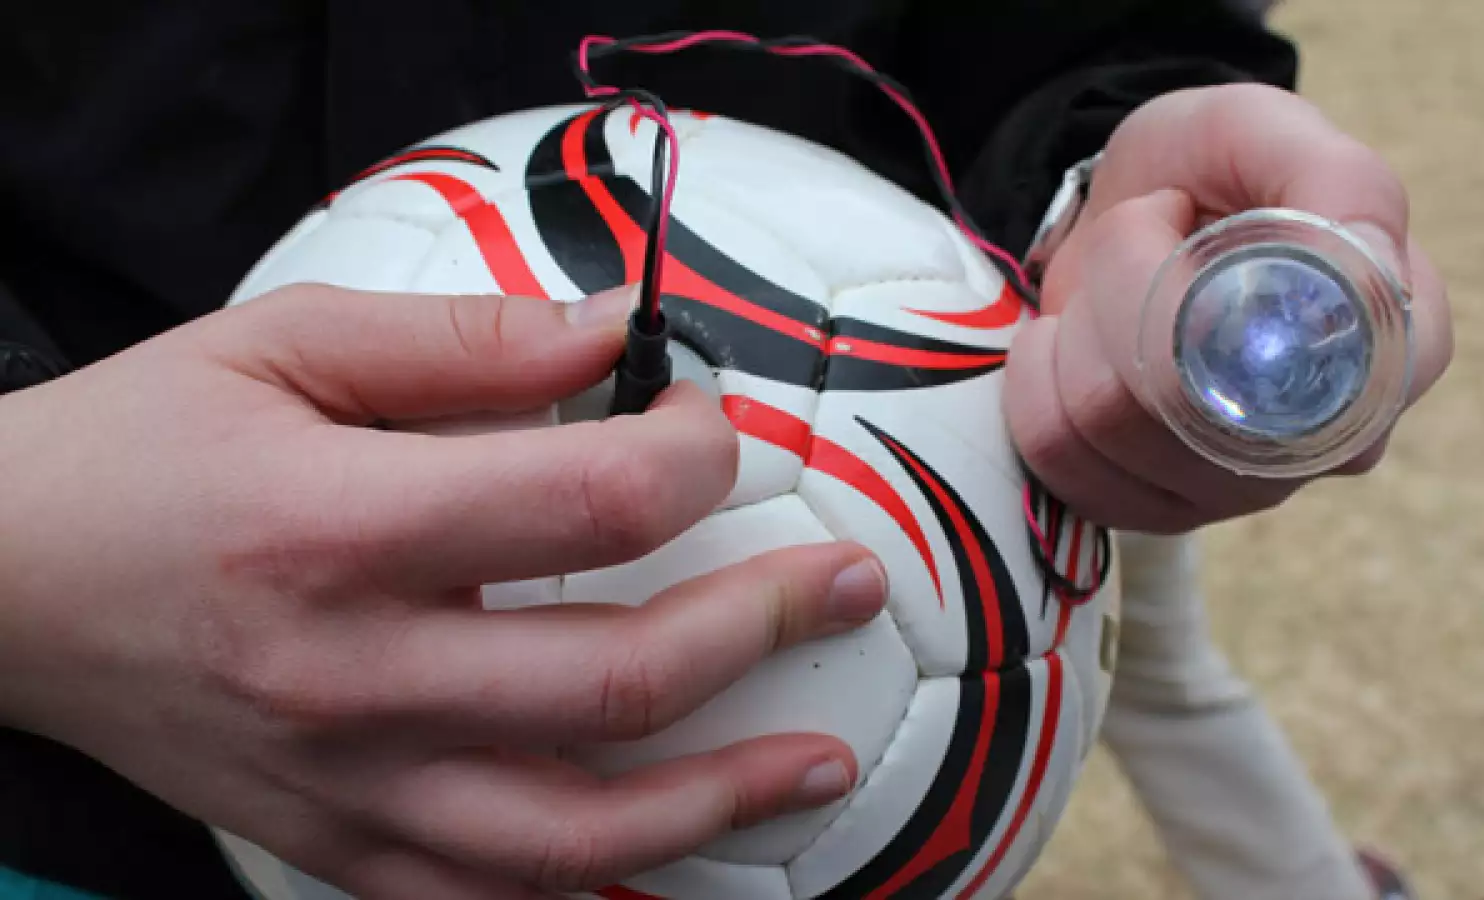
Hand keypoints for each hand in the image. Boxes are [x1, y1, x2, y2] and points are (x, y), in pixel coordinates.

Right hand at [0, 285, 886, 897]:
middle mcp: (353, 676)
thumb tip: (618, 336)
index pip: (584, 505)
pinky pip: (487, 898)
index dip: (690, 461)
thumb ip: (463, 343)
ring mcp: (346, 785)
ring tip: (822, 764)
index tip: (713, 431)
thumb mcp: (283, 348)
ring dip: (722, 800)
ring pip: (575, 830)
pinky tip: (677, 858)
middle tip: (848, 585)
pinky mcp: (331, 845)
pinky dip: (596, 888)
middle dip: (763, 625)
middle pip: (614, 679)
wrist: (2, 588)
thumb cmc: (145, 453)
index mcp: (340, 530)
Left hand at [1004, 83, 1452, 532]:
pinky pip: (1057, 460)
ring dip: (1077, 326)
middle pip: (1181, 399)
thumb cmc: (1213, 171)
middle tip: (1140, 226)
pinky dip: (1035, 382)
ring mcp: (1234, 491)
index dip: (1213, 294)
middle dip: (1124, 284)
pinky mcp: (1149, 510)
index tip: (1179, 217)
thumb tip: (1369, 268)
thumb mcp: (1271, 132)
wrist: (1129, 216)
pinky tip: (1069, 346)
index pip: (1305, 366)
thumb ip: (1341, 180)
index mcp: (1394, 351)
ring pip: (1106, 423)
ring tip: (1108, 286)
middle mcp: (1323, 444)